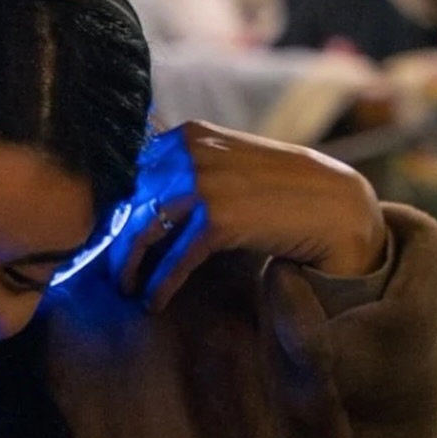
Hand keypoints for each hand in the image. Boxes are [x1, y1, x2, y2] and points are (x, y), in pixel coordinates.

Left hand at [111, 120, 387, 309]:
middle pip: (129, 202)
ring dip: (129, 266)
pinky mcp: (218, 219)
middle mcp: (191, 153)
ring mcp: (203, 184)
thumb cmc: (276, 190)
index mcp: (188, 136)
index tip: (103, 238)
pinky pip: (174, 258)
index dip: (112, 211)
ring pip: (143, 230)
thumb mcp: (226, 163)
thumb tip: (131, 201)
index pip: (129, 173)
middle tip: (111, 269)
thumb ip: (185, 169)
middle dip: (114, 240)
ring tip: (127, 288)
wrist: (333, 205)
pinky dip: (160, 284)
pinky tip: (154, 302)